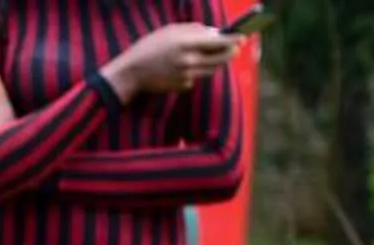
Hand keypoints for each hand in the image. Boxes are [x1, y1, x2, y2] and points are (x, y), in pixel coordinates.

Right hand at [105, 23, 236, 96]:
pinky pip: (198, 77)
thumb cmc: (149, 47)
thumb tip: (215, 32)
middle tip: (236, 47)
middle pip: (221, 58)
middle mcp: (189, 60)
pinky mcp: (183, 85)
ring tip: (214, 55)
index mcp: (186, 43)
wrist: (130, 73)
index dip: (233, 39)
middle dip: (231, 52)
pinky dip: (197, 71)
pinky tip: (184, 67)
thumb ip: (195, 30)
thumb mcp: (171, 30)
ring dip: (217, 62)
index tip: (243, 37)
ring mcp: (186, 75)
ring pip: (212, 69)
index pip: (219, 41)